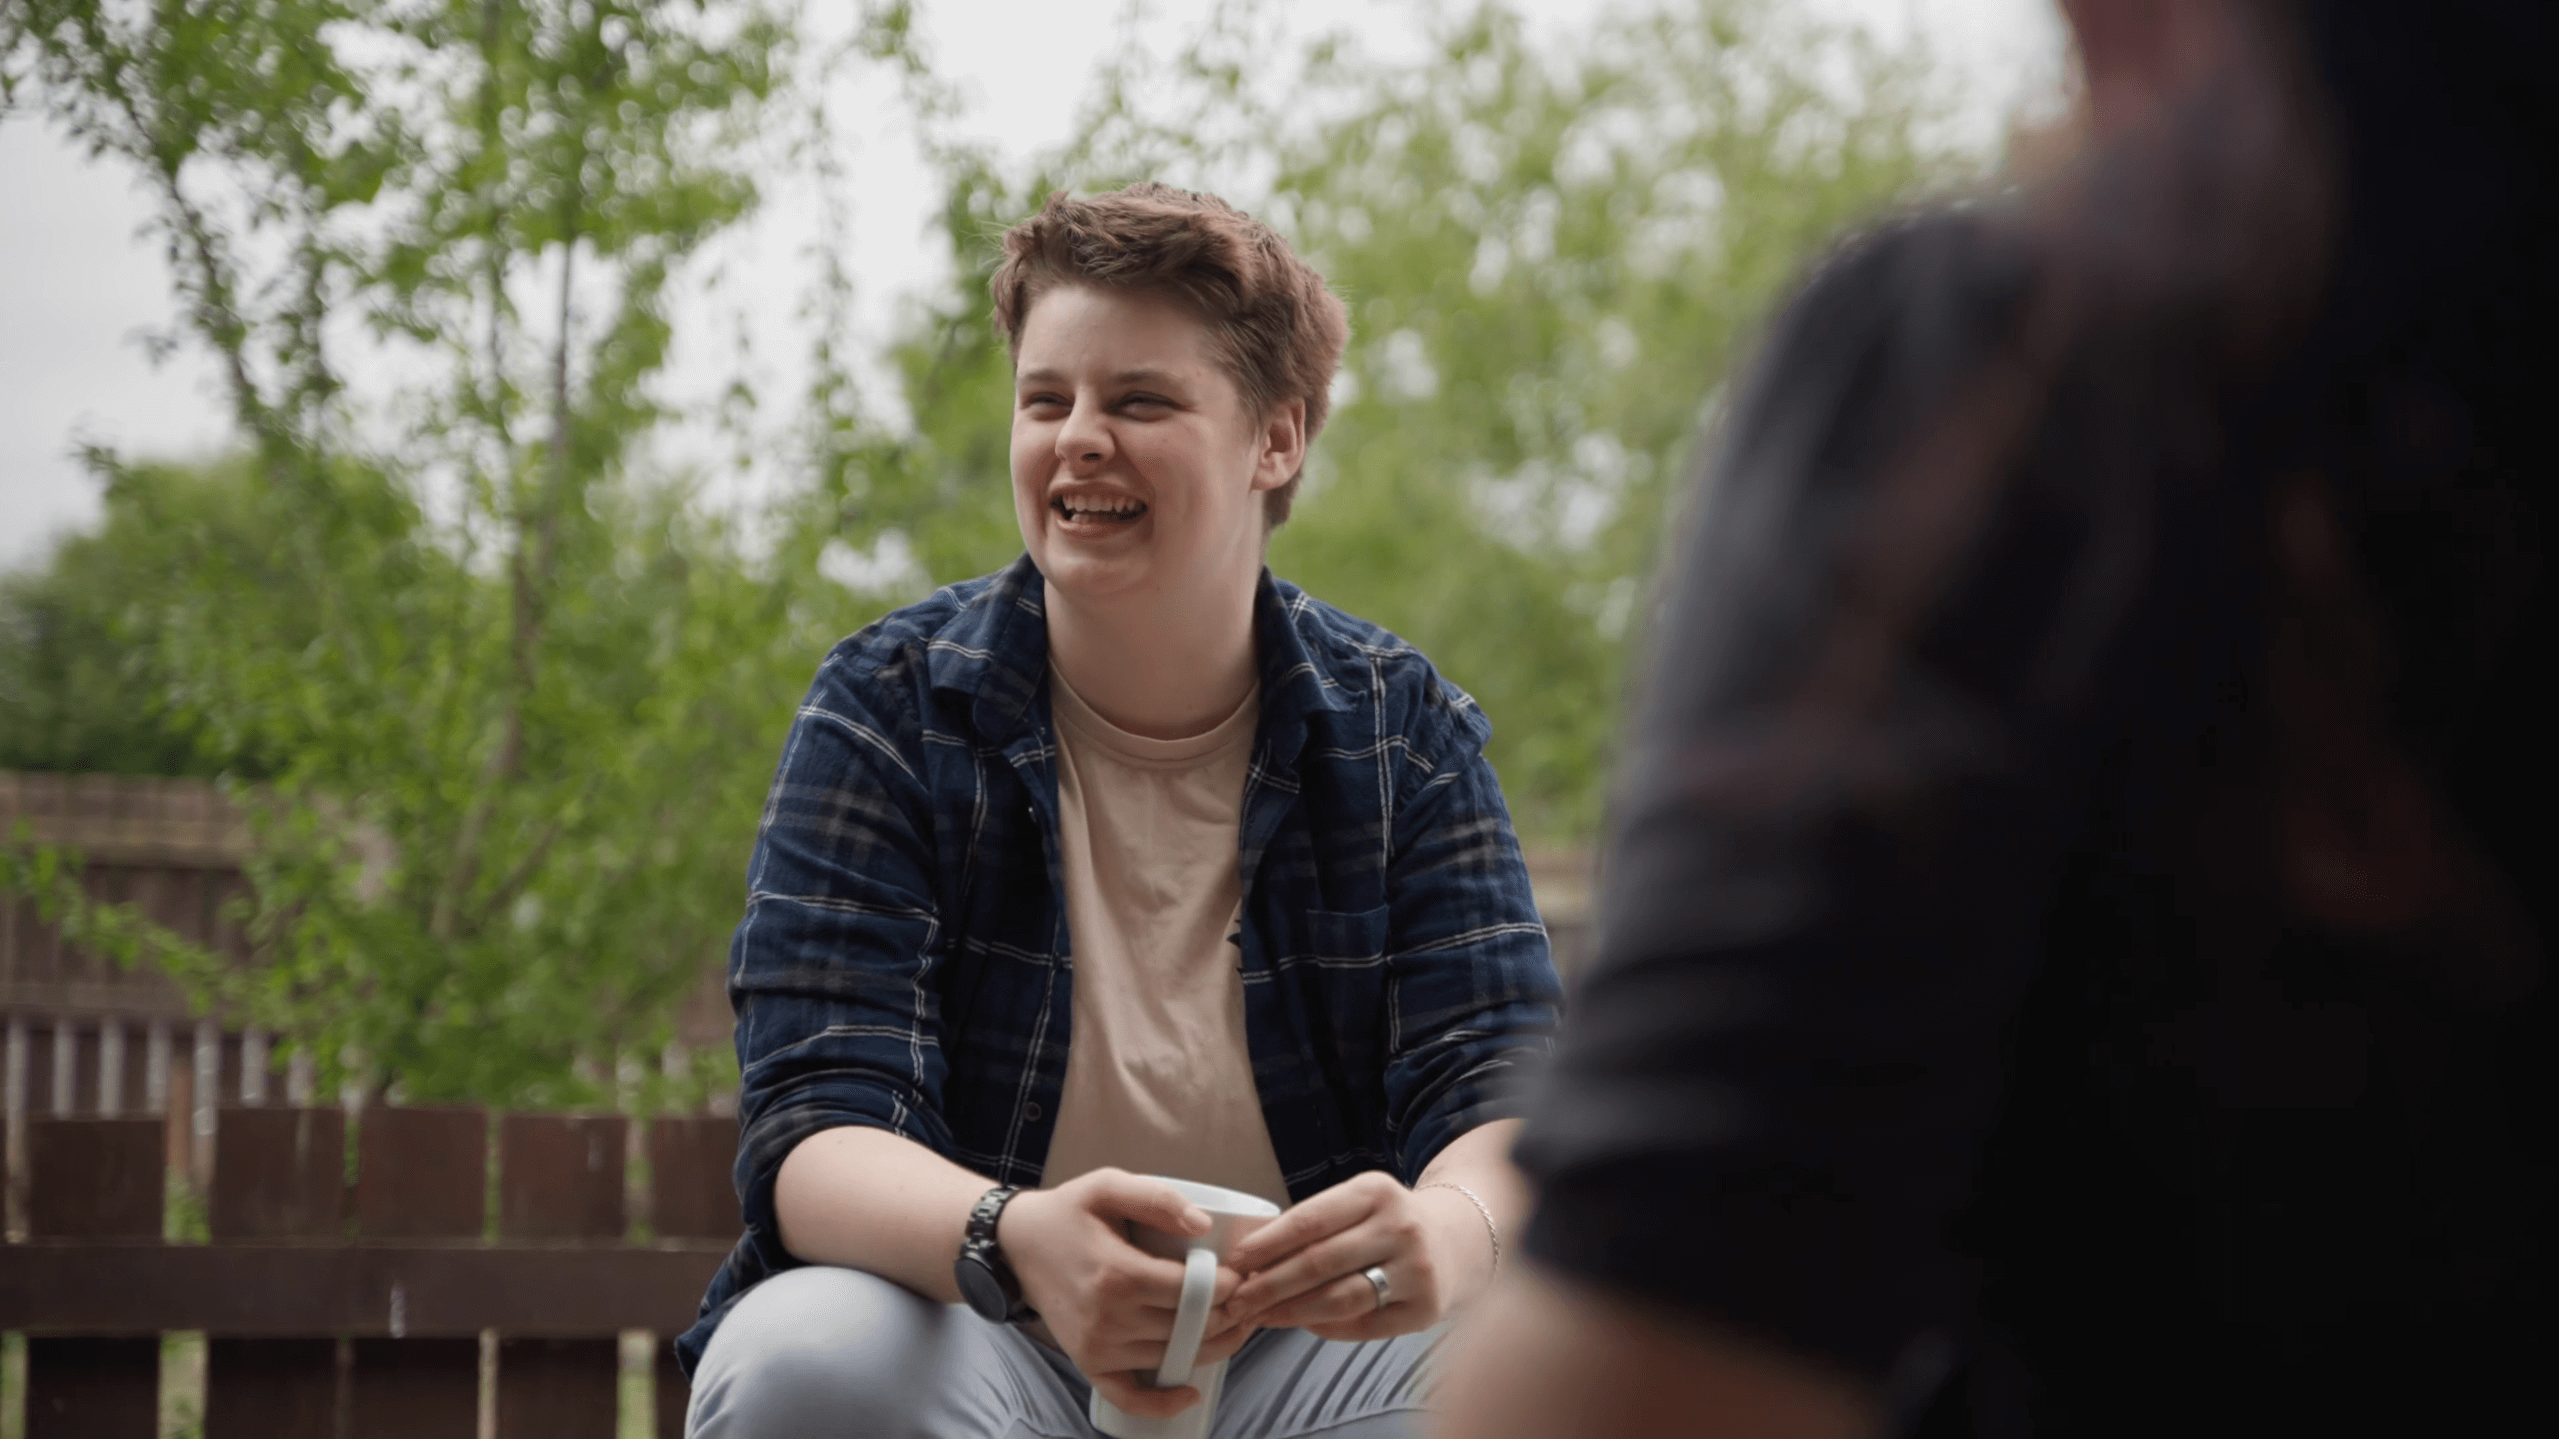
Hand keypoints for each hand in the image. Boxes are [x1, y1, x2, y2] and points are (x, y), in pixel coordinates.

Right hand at [996, 1169, 1252, 1418]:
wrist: (1016, 1245)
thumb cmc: (1067, 1212)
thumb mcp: (1107, 1186)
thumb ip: (1157, 1198)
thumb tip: (1204, 1225)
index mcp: (1117, 1273)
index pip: (1194, 1292)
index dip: (1229, 1285)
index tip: (1242, 1273)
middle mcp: (1108, 1318)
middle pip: (1190, 1328)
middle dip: (1229, 1315)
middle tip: (1247, 1299)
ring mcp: (1097, 1346)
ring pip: (1173, 1358)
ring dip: (1211, 1347)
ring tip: (1233, 1325)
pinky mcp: (1088, 1362)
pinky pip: (1130, 1396)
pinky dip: (1162, 1402)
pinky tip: (1190, 1392)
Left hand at [1221, 1172, 1485, 1341]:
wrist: (1456, 1242)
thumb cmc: (1387, 1224)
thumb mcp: (1358, 1204)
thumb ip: (1312, 1225)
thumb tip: (1248, 1257)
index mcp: (1376, 1191)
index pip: (1310, 1220)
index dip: (1266, 1244)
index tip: (1234, 1261)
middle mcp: (1400, 1227)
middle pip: (1319, 1263)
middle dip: (1269, 1284)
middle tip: (1236, 1300)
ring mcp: (1417, 1269)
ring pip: (1339, 1298)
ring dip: (1290, 1311)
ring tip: (1259, 1316)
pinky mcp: (1426, 1308)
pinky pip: (1363, 1325)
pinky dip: (1326, 1327)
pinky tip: (1302, 1324)